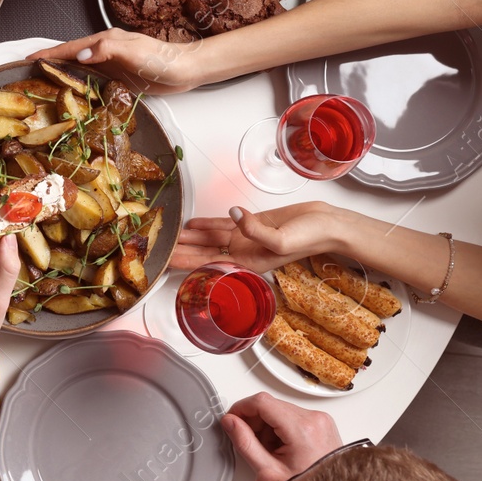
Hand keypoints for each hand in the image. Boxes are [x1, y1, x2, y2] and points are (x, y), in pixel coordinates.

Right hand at [29, 30, 204, 94]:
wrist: (184, 70)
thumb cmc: (160, 59)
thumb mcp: (132, 50)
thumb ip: (105, 49)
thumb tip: (78, 56)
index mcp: (104, 41)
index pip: (68, 47)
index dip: (47, 53)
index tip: (27, 59)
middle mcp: (103, 51)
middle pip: (69, 57)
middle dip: (48, 63)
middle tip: (28, 75)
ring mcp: (109, 65)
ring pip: (78, 70)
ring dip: (60, 75)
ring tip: (42, 86)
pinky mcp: (116, 78)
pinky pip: (90, 81)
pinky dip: (76, 86)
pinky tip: (71, 95)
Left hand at [173, 203, 343, 273]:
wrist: (327, 223)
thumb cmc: (310, 238)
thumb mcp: (282, 240)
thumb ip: (255, 231)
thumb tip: (234, 215)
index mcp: (247, 263)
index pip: (207, 265)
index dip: (185, 264)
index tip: (164, 263)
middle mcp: (241, 252)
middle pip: (202, 252)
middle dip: (179, 250)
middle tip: (154, 247)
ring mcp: (244, 237)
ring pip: (209, 237)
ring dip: (188, 236)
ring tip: (165, 233)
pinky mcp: (249, 222)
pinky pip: (222, 223)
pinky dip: (205, 223)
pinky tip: (190, 223)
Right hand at [221, 392, 342, 480]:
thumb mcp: (268, 471)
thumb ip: (244, 443)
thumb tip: (230, 422)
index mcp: (303, 429)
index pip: (262, 402)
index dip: (241, 408)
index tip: (232, 418)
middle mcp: (315, 419)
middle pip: (270, 405)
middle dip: (254, 421)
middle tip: (251, 442)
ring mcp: (321, 421)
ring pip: (279, 410)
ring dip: (266, 426)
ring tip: (270, 451)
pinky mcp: (322, 424)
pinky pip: (291, 416)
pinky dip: (279, 429)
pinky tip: (280, 449)